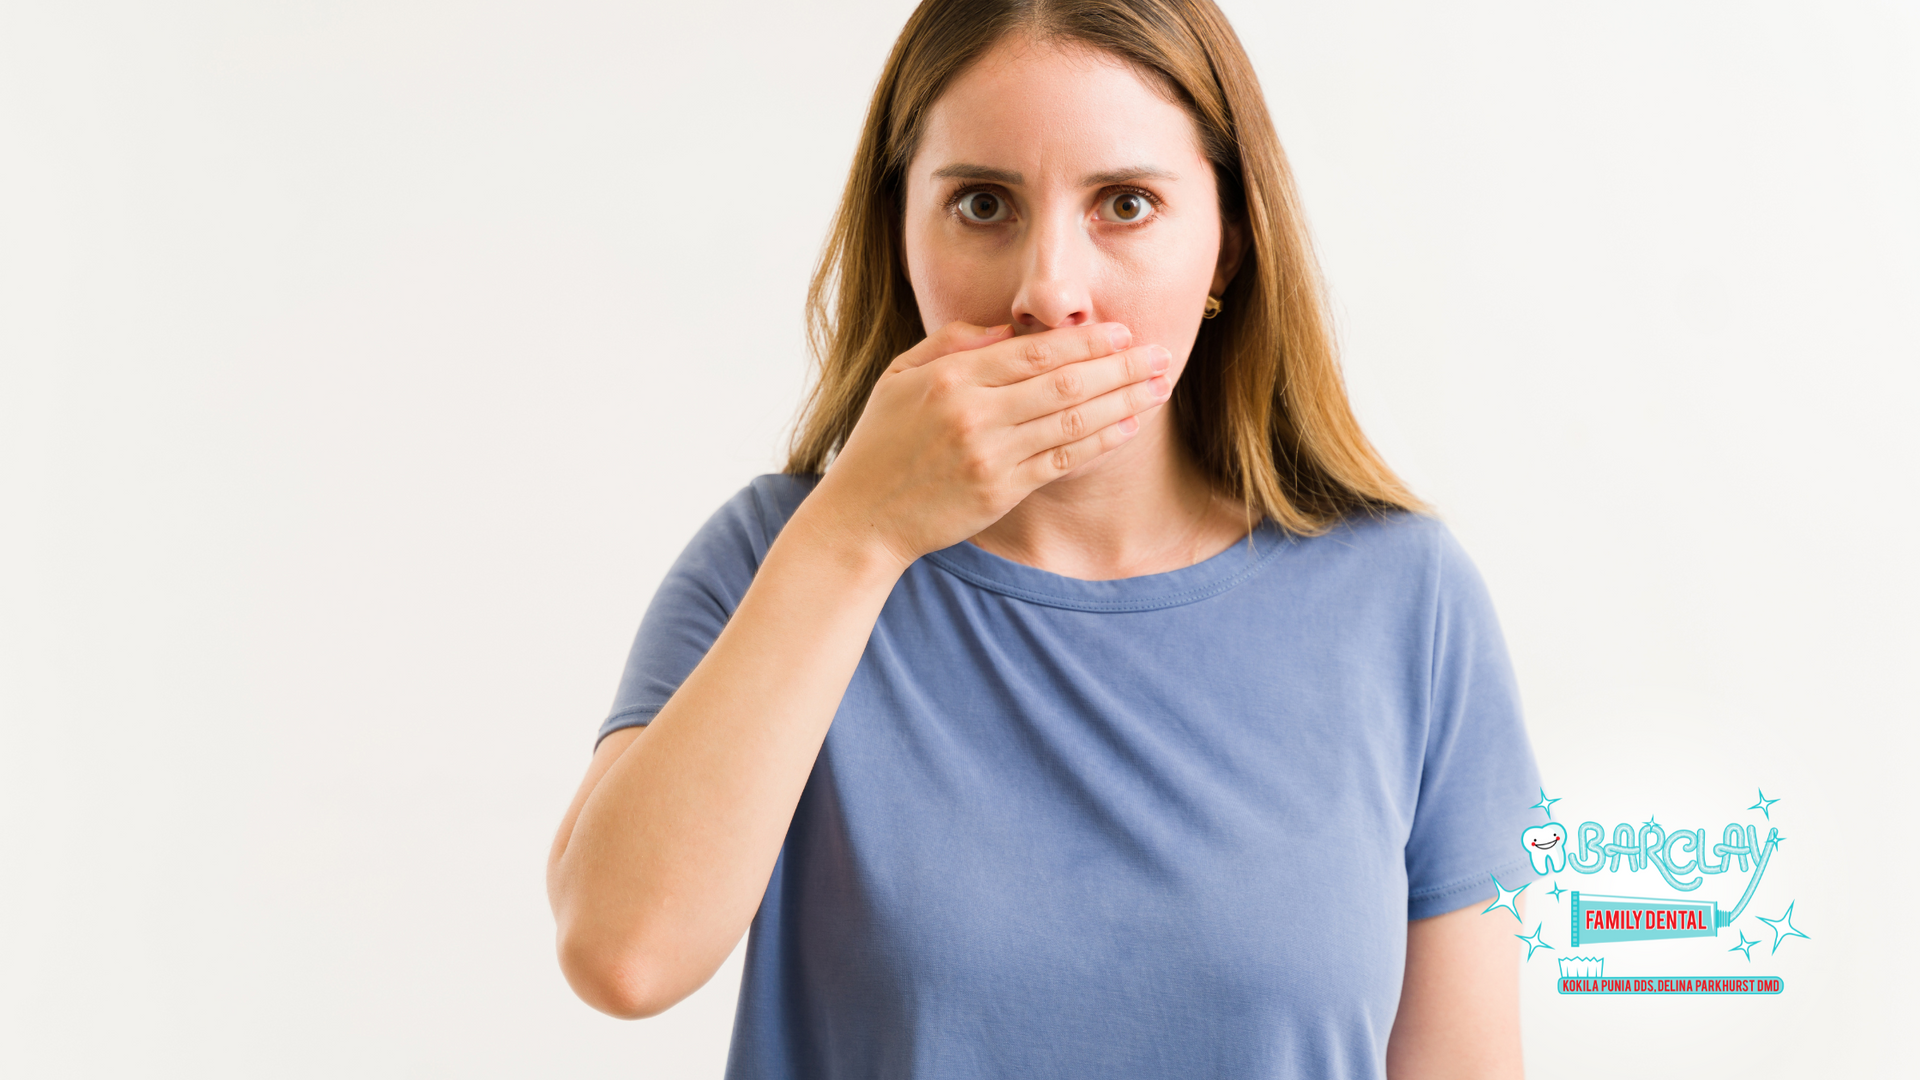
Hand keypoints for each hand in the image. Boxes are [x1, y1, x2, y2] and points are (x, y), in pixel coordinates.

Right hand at [806, 320, 1172, 568]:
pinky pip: (1063, 461)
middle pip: (1064, 382)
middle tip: (1161, 354)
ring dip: (1123, 402)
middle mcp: (974, 414)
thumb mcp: (900, 376)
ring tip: (1159, 386)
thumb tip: (1010, 326)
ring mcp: (990, 455)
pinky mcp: (1001, 491)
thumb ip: (953, 343)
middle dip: (1120, 367)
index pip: (1034, 351)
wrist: (862, 517)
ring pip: (1072, 421)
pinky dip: (1100, 441)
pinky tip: (1129, 426)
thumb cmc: (881, 442)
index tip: (1123, 331)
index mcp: (951, 378)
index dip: (1085, 341)